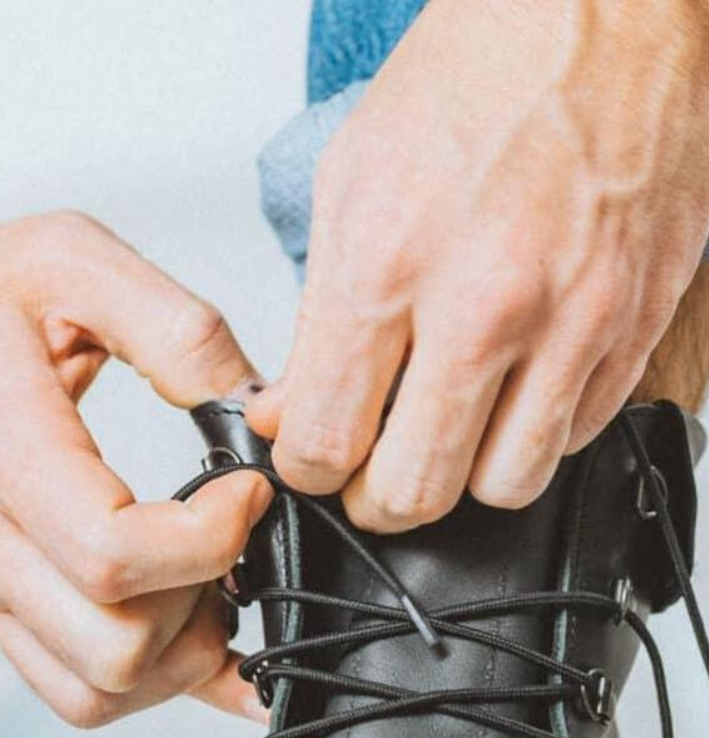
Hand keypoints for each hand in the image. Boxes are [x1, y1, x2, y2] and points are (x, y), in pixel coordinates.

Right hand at [0, 209, 271, 726]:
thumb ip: (174, 325)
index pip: (111, 559)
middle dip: (199, 607)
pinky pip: (69, 689)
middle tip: (226, 536)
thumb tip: (254, 403)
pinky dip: (142, 677)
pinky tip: (183, 620)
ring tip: (205, 579)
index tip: (245, 487)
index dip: (208, 540)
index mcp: (0, 455)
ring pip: (92, 695)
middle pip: (111, 652)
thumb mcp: (69, 258)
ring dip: (172, 658)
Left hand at [247, 0, 708, 531]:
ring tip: (451, 429)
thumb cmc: (479, 75)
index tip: (316, 460)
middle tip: (374, 471)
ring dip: (467, 474)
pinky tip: (517, 387)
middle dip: (379, 497)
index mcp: (392, 265)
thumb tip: (289, 415)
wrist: (609, 8)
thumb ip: (317, 319)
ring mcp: (574, 319)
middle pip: (413, 492)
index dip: (310, 472)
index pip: (327, 445)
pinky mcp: (638, 322)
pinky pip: (578, 435)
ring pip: (505, 487)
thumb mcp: (351, 181)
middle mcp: (487, 304)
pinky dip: (539, 432)